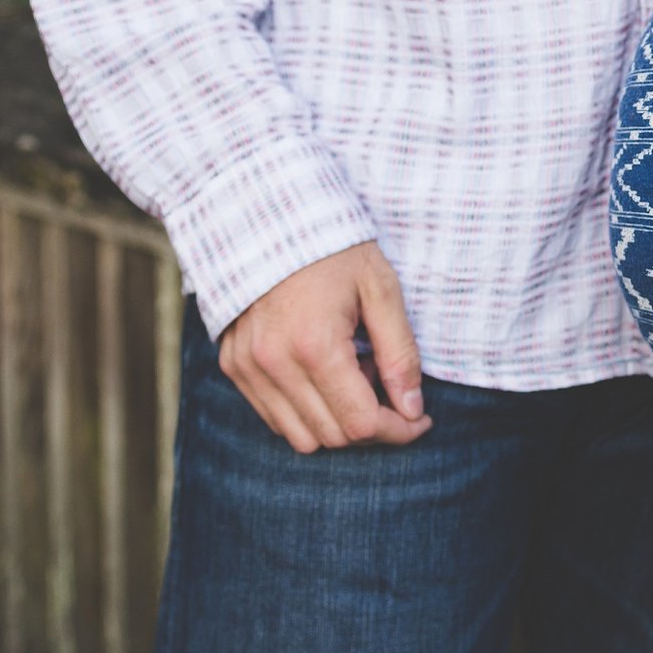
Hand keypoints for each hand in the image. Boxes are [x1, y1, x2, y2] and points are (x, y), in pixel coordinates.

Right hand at [217, 241, 430, 454]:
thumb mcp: (380, 289)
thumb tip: (412, 410)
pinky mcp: (233, 365)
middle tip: (385, 382)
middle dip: (370, 424)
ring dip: (336, 421)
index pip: (361, 425)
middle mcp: (274, 363)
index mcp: (314, 345)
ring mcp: (248, 367)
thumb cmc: (332, 248)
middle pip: (333, 436)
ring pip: (301, 437)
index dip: (398, 430)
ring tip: (352, 376)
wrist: (266, 215)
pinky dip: (306, 412)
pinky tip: (322, 374)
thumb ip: (401, 354)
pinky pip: (275, 417)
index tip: (419, 418)